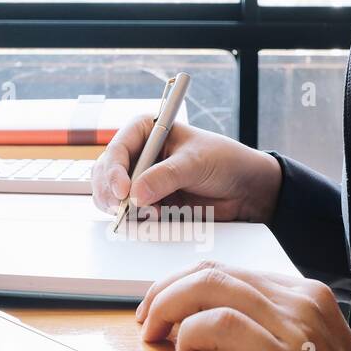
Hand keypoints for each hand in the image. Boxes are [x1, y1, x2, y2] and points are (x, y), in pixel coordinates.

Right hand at [91, 116, 282, 222]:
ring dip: (122, 209)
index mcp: (146, 131)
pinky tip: (154, 219)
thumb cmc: (224, 162)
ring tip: (150, 214)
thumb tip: (135, 195)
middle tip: (124, 209)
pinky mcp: (148, 202)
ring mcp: (141, 180)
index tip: (123, 191)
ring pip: (111, 196)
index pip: (117, 148)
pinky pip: (128, 214)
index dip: (114, 170)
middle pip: (105, 174)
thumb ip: (165, 177)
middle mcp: (139, 154)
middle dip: (111, 193)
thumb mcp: (195, 163)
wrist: (244, 188)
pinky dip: (134, 220)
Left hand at [136, 261, 350, 350]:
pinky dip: (192, 333)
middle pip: (212, 272)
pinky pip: (225, 325)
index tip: (157, 314)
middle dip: (165, 294)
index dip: (178, 288)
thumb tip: (193, 336)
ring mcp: (299, 328)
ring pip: (213, 287)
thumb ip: (251, 342)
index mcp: (304, 298)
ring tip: (157, 339)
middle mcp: (302, 303)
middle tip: (146, 325)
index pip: (225, 272)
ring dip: (170, 309)